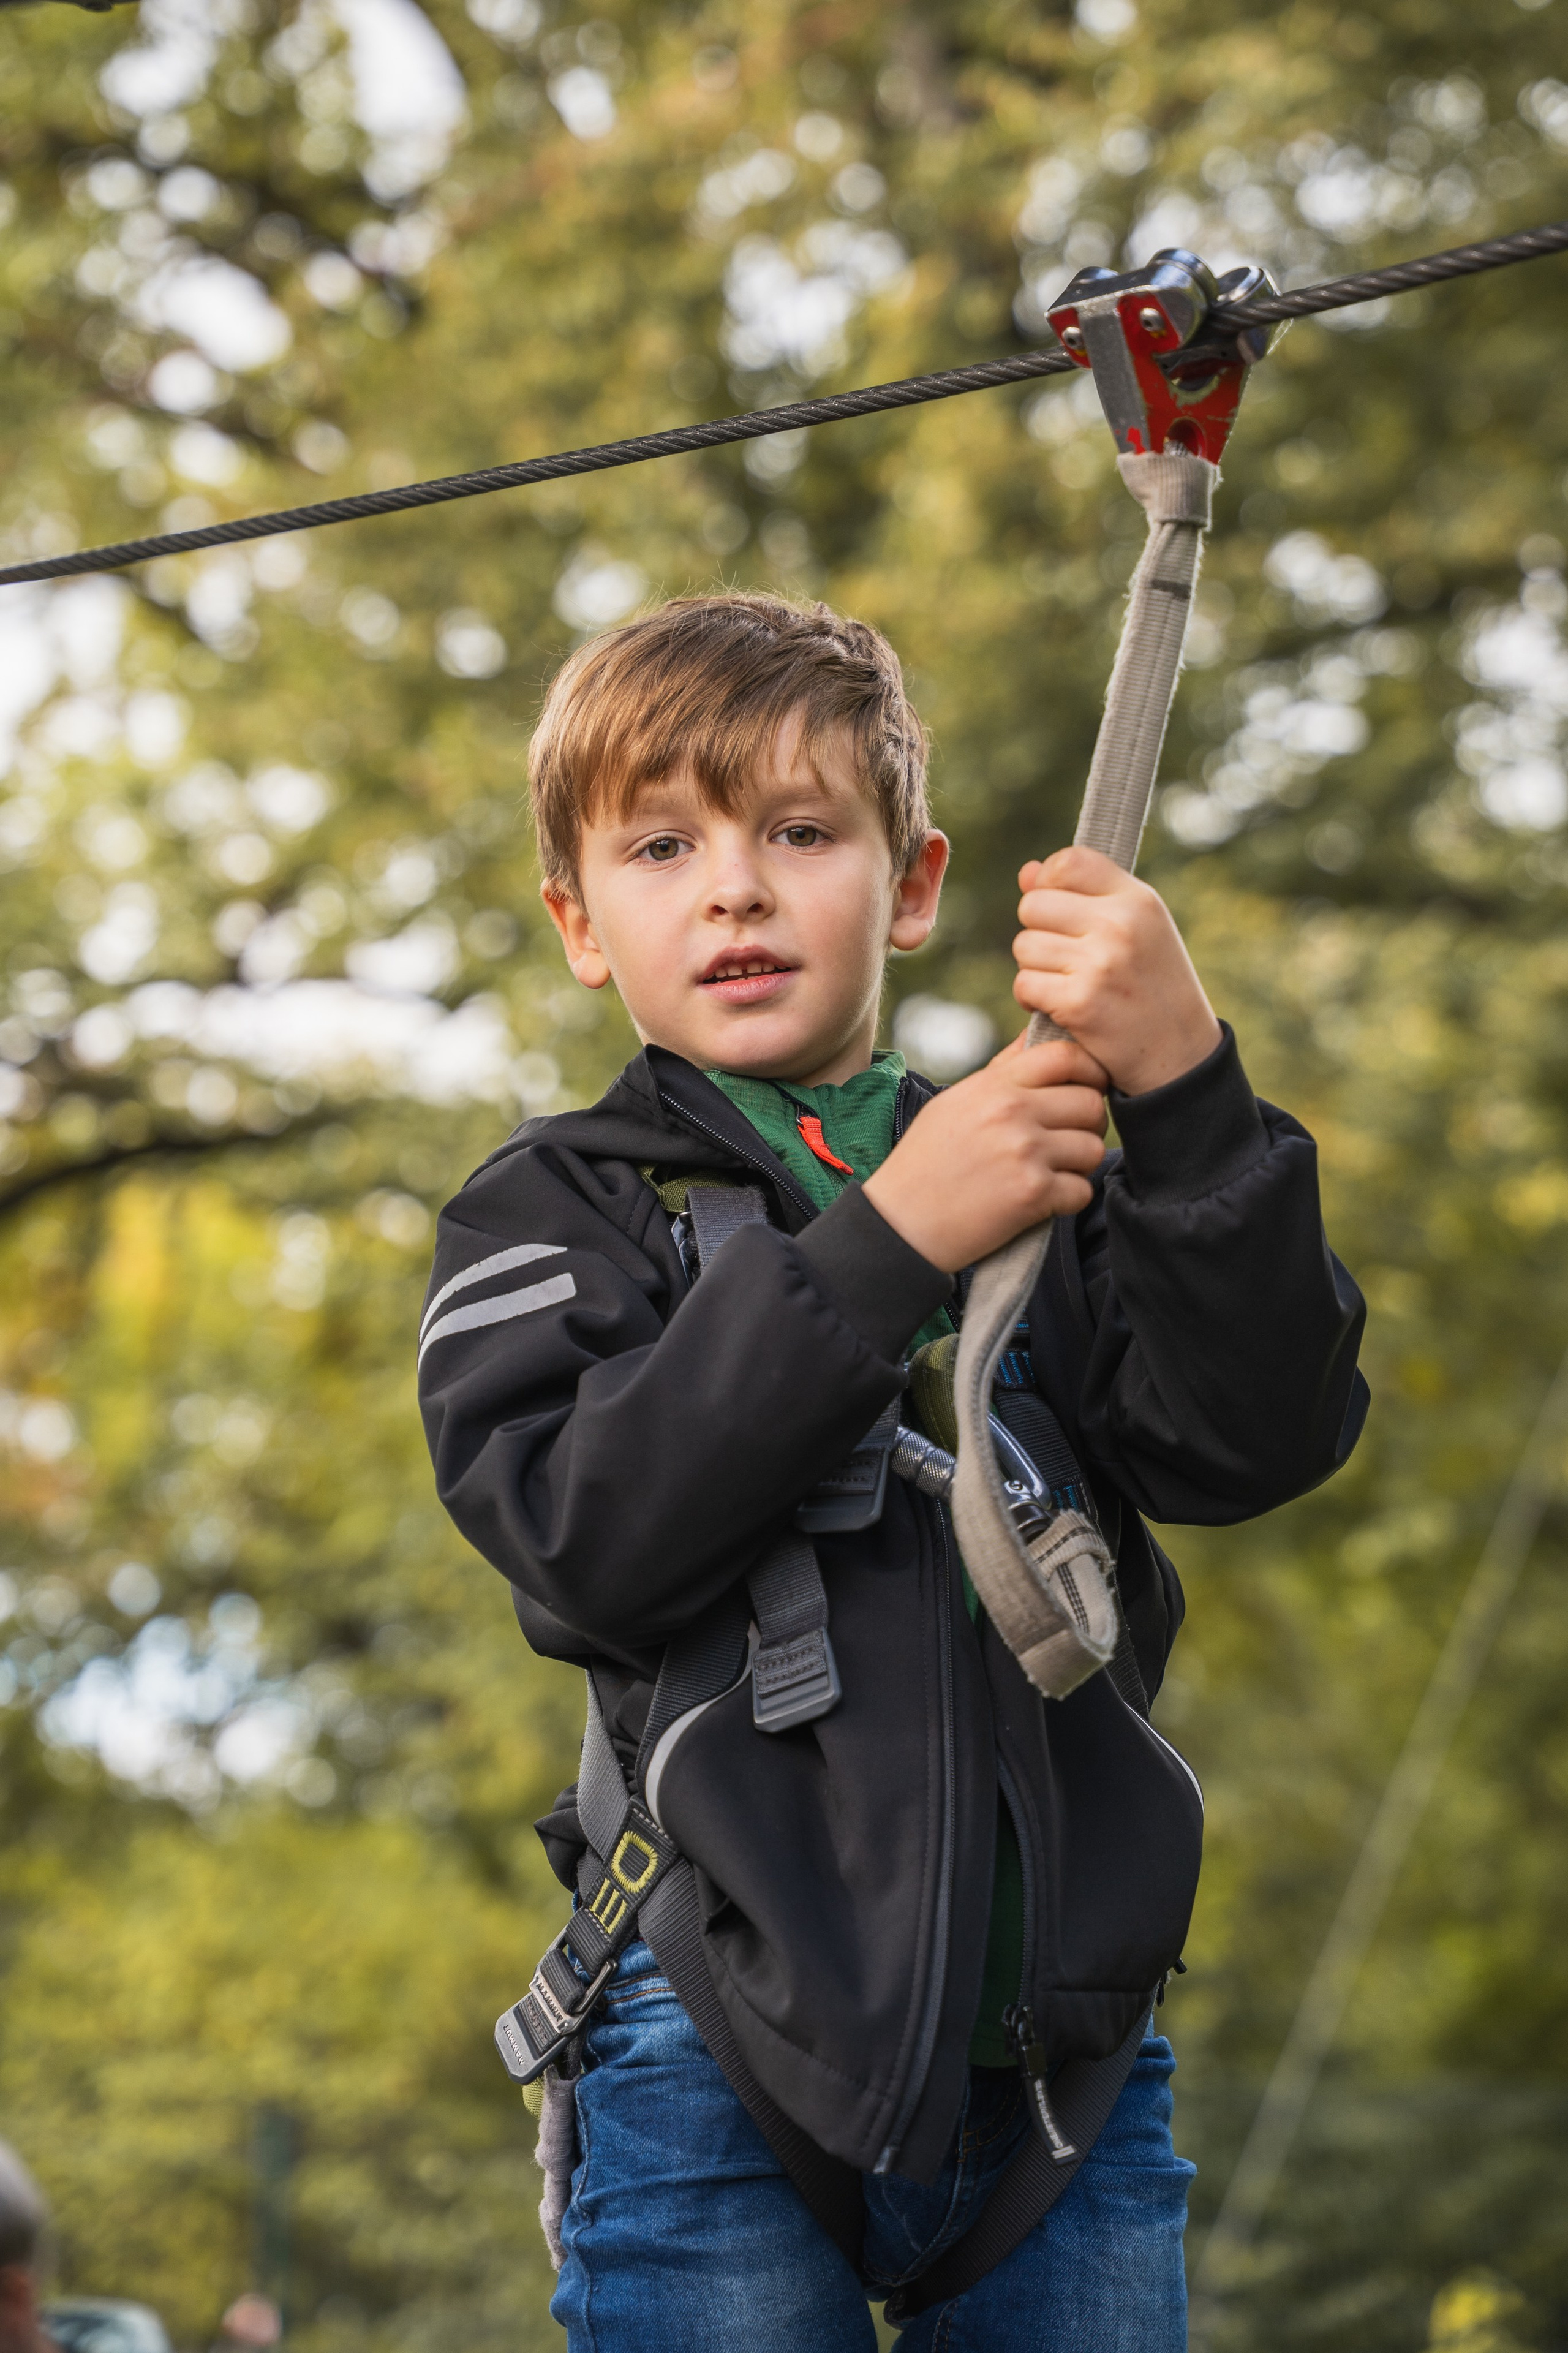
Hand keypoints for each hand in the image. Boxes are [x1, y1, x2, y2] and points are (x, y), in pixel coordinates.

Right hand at [863, 1034, 1107, 1272]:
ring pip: (1094, 1148)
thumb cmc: (925, 1162)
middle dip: (1087, 1124)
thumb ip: (1001, 1072)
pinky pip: (1082, 1190)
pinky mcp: (1032, 1194)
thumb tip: (1038, 1034)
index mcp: (994, 1085)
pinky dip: (1069, 1200)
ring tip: (1051, 1172)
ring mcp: (1024, 1152)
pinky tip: (1042, 1201)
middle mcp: (1012, 1111)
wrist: (900, 1223)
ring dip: (1079, 1164)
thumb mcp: (954, 1103)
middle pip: (1091, 1103)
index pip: (1067, 1056)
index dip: (1089, 1073)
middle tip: (1067, 1140)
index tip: (1084, 1091)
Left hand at [1011, 847, 1221, 1095]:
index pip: (1069, 862)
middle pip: (1033, 905)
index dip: (1049, 883)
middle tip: (1067, 957)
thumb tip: (1027, 872)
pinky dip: (1033, 1000)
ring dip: (1036, 968)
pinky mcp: (1080, 1002)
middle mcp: (1120, 925)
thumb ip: (1083, 896)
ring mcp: (1099, 963)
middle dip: (1039, 932)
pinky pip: (1024, 984)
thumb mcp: (1136, 930)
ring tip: (1070, 983)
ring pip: (1024, 946)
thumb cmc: (1154, 986)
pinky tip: (1062, 1007)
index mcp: (1138, 899)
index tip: (1061, 911)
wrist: (1180, 1056)